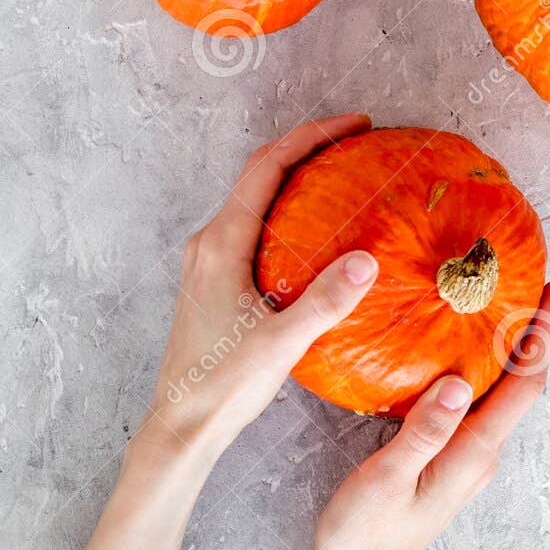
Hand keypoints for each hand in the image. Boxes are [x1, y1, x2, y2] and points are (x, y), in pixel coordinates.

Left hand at [132, 112, 381, 469]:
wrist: (181, 423)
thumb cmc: (222, 385)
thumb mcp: (280, 343)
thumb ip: (325, 302)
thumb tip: (367, 260)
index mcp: (220, 244)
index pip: (267, 167)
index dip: (311, 137)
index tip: (355, 125)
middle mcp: (208, 244)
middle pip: (260, 176)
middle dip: (307, 150)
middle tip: (356, 143)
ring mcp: (208, 263)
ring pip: (254, 202)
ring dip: (295, 182)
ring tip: (343, 179)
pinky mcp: (213, 284)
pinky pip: (253, 230)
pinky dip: (287, 216)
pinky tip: (318, 238)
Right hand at [310, 281, 549, 549]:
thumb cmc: (364, 536)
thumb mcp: (387, 478)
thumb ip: (423, 432)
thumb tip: (456, 382)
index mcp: (473, 453)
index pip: (525, 386)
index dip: (544, 336)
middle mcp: (480, 454)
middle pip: (522, 384)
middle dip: (535, 333)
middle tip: (535, 283)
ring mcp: (466, 459)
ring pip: (501, 393)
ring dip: (509, 350)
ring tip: (501, 304)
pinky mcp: (446, 459)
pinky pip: (476, 405)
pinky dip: (479, 370)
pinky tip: (456, 353)